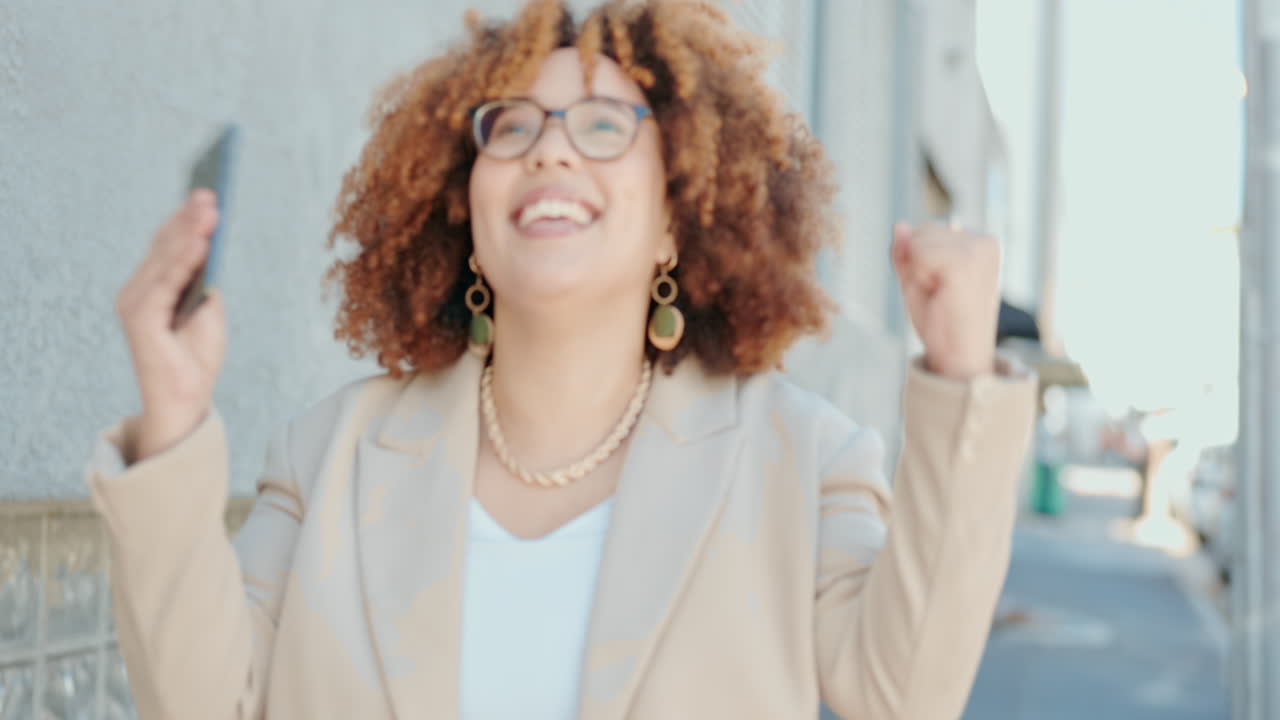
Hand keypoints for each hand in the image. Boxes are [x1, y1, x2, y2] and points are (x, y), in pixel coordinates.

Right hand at [115, 190, 226, 461]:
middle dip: (189, 218)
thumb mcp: (208, 311)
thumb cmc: (196, 357)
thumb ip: (204, 281)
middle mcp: (137, 290)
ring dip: (188, 233)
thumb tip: (210, 244)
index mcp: (152, 287)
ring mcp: (135, 303)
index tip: (208, 193)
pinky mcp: (139, 318)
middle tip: (211, 193)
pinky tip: (201, 244)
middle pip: (165, 246)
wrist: (186, 400)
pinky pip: (164, 284)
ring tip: (209, 211)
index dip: (187, 219)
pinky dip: (183, 261)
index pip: (168, 244)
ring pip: (164, 260)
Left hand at [891, 221, 999, 380]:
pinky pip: (920, 252)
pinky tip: (939, 292)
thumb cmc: (941, 321)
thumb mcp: (916, 279)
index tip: (939, 287)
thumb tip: (900, 225)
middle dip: (918, 263)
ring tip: (940, 293)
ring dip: (919, 270)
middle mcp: (984, 241)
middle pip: (924, 229)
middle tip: (938, 293)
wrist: (959, 356)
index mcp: (980, 243)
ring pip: (919, 240)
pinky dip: (919, 275)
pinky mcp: (966, 262)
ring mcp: (977, 249)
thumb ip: (906, 252)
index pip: (929, 230)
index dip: (920, 261)